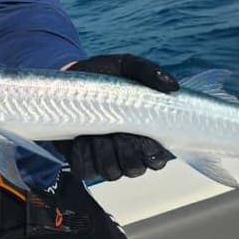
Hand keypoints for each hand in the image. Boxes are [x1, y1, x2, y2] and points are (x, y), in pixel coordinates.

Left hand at [57, 53, 177, 179]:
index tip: (140, 135)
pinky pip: (84, 171)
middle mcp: (127, 151)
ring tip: (94, 131)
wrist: (67, 81)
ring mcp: (104, 158)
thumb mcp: (126, 65)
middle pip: (135, 169)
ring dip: (102, 153)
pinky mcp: (81, 161)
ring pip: (111, 173)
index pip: (157, 159)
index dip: (151, 153)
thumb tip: (171, 86)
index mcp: (145, 133)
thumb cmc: (103, 76)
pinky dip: (82, 156)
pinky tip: (80, 138)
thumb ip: (148, 71)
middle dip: (125, 152)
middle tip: (115, 131)